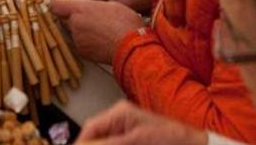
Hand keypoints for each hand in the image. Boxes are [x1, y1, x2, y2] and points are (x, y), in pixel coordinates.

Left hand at [50, 0, 143, 64]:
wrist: (132, 47)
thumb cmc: (125, 24)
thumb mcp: (110, 4)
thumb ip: (92, 4)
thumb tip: (87, 4)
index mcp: (80, 9)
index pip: (55, 5)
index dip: (58, 2)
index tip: (62, 0)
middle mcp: (75, 24)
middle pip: (63, 18)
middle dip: (70, 16)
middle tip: (84, 14)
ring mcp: (77, 40)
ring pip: (71, 31)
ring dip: (78, 28)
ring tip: (97, 28)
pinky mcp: (82, 52)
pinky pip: (78, 43)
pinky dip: (84, 40)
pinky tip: (98, 39)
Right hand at [77, 101, 208, 144]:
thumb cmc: (173, 138)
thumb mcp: (139, 140)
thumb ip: (112, 143)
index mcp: (119, 113)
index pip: (90, 128)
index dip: (81, 142)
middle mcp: (119, 121)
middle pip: (95, 138)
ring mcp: (125, 133)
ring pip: (104, 143)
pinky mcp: (130, 141)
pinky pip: (114, 144)